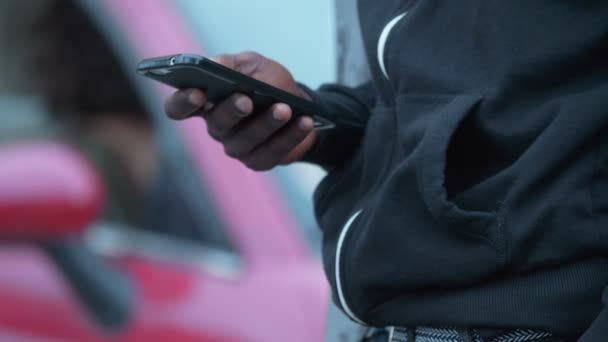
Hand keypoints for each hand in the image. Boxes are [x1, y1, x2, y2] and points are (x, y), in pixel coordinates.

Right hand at [164, 52, 316, 170]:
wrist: (299, 105)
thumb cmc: (269, 82)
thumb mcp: (252, 64)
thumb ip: (232, 63)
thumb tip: (215, 64)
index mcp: (206, 102)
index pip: (178, 108)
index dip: (183, 103)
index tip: (197, 93)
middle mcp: (217, 127)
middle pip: (217, 124)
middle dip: (232, 111)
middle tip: (246, 100)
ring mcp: (237, 148)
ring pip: (247, 140)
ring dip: (267, 123)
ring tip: (284, 108)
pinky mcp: (258, 161)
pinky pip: (272, 152)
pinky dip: (290, 136)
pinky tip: (304, 122)